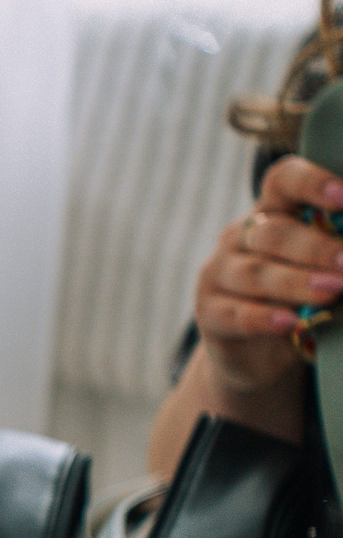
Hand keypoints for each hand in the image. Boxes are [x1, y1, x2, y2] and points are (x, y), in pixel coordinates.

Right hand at [193, 155, 342, 399]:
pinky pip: (234, 313)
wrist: (259, 355)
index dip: (311, 183)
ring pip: (255, 273)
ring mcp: (219, 273)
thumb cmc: (303, 301)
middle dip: (316, 248)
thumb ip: (338, 265)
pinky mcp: (208, 312)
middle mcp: (241, 236)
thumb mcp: (326, 274)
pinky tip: (291, 321)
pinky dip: (264, 318)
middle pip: (274, 233)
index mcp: (274, 212)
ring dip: (297, 282)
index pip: (284, 181)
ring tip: (332, 291)